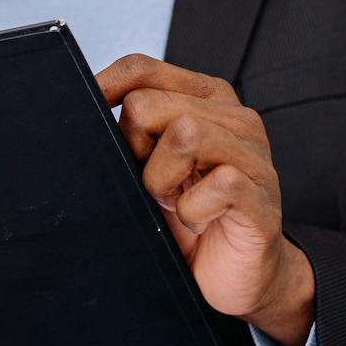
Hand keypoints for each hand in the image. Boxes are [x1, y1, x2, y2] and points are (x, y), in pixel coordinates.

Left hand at [96, 54, 314, 345]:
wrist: (236, 276)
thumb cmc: (190, 217)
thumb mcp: (151, 168)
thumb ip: (132, 134)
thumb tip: (82, 113)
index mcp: (204, 99)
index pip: (142, 69)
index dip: (105, 88)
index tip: (85, 114)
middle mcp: (234, 117)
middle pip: (149, 104)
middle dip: (135, 150)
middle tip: (152, 186)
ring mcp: (254, 155)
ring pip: (185, 134)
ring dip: (161, 180)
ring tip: (173, 202)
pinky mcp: (262, 196)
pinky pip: (218, 184)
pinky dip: (193, 211)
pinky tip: (197, 222)